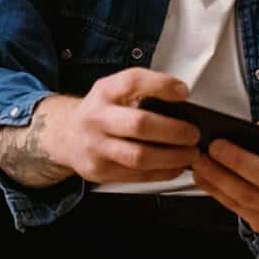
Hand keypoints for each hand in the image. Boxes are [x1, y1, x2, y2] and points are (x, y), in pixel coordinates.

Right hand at [36, 68, 201, 184]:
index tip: (183, 92)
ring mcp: (96, 148)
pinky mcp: (100, 171)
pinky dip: (163, 172)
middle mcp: (97, 118)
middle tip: (193, 134)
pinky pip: (137, 176)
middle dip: (174, 131)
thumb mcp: (114, 90)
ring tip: (190, 154)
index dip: (161, 85)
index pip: (132, 82)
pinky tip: (176, 166)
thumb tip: (182, 99)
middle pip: (139, 124)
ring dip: (172, 157)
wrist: (65, 135)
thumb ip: (142, 91)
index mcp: (104, 92)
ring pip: (139, 157)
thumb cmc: (100, 112)